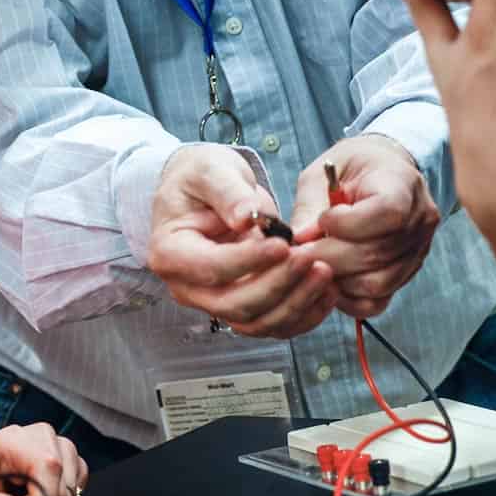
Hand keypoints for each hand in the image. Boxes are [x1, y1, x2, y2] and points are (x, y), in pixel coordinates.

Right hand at [148, 145, 335, 337]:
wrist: (204, 191)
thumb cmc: (200, 178)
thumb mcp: (210, 171)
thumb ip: (228, 192)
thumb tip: (247, 217)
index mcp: (171, 252)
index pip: (212, 268)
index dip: (249, 261)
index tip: (282, 245)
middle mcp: (188, 286)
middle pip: (235, 304)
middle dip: (278, 284)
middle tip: (309, 257)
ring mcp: (214, 301)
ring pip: (257, 322)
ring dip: (295, 303)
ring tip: (324, 271)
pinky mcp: (241, 306)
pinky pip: (273, 324)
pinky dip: (303, 314)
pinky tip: (325, 290)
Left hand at [290, 135, 439, 318]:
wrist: (381, 172)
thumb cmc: (350, 168)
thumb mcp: (323, 173)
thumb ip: (310, 204)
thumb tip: (298, 239)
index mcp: (403, 184)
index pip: (388, 213)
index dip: (348, 224)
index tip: (323, 219)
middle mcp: (420, 221)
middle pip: (377, 253)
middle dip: (329, 256)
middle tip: (299, 253)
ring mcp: (417, 251)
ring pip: (377, 282)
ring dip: (337, 278)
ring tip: (313, 264)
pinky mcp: (406, 273)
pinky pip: (379, 299)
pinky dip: (349, 297)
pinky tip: (330, 280)